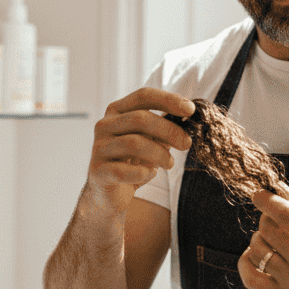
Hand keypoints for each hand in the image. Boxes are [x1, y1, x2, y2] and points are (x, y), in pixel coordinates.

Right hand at [84, 87, 193, 212]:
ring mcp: (99, 148)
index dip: (168, 100)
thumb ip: (164, 126)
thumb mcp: (150, 139)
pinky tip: (148, 174)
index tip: (191, 110)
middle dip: (169, 130)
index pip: (143, 96)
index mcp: (117, 111)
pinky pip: (124, 170)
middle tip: (186, 143)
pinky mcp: (98, 171)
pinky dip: (142, 173)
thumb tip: (189, 114)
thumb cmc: (133, 161)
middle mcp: (104, 125)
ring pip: (134, 144)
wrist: (110, 192)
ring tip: (169, 163)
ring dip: (159, 154)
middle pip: (140, 119)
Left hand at [237, 188, 288, 288]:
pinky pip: (250, 278)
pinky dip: (244, 262)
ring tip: (272, 238)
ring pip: (256, 250)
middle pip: (267, 229)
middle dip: (267, 219)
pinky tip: (253, 253)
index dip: (266, 201)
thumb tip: (278, 192)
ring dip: (259, 238)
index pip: (284, 214)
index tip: (258, 195)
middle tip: (276, 220)